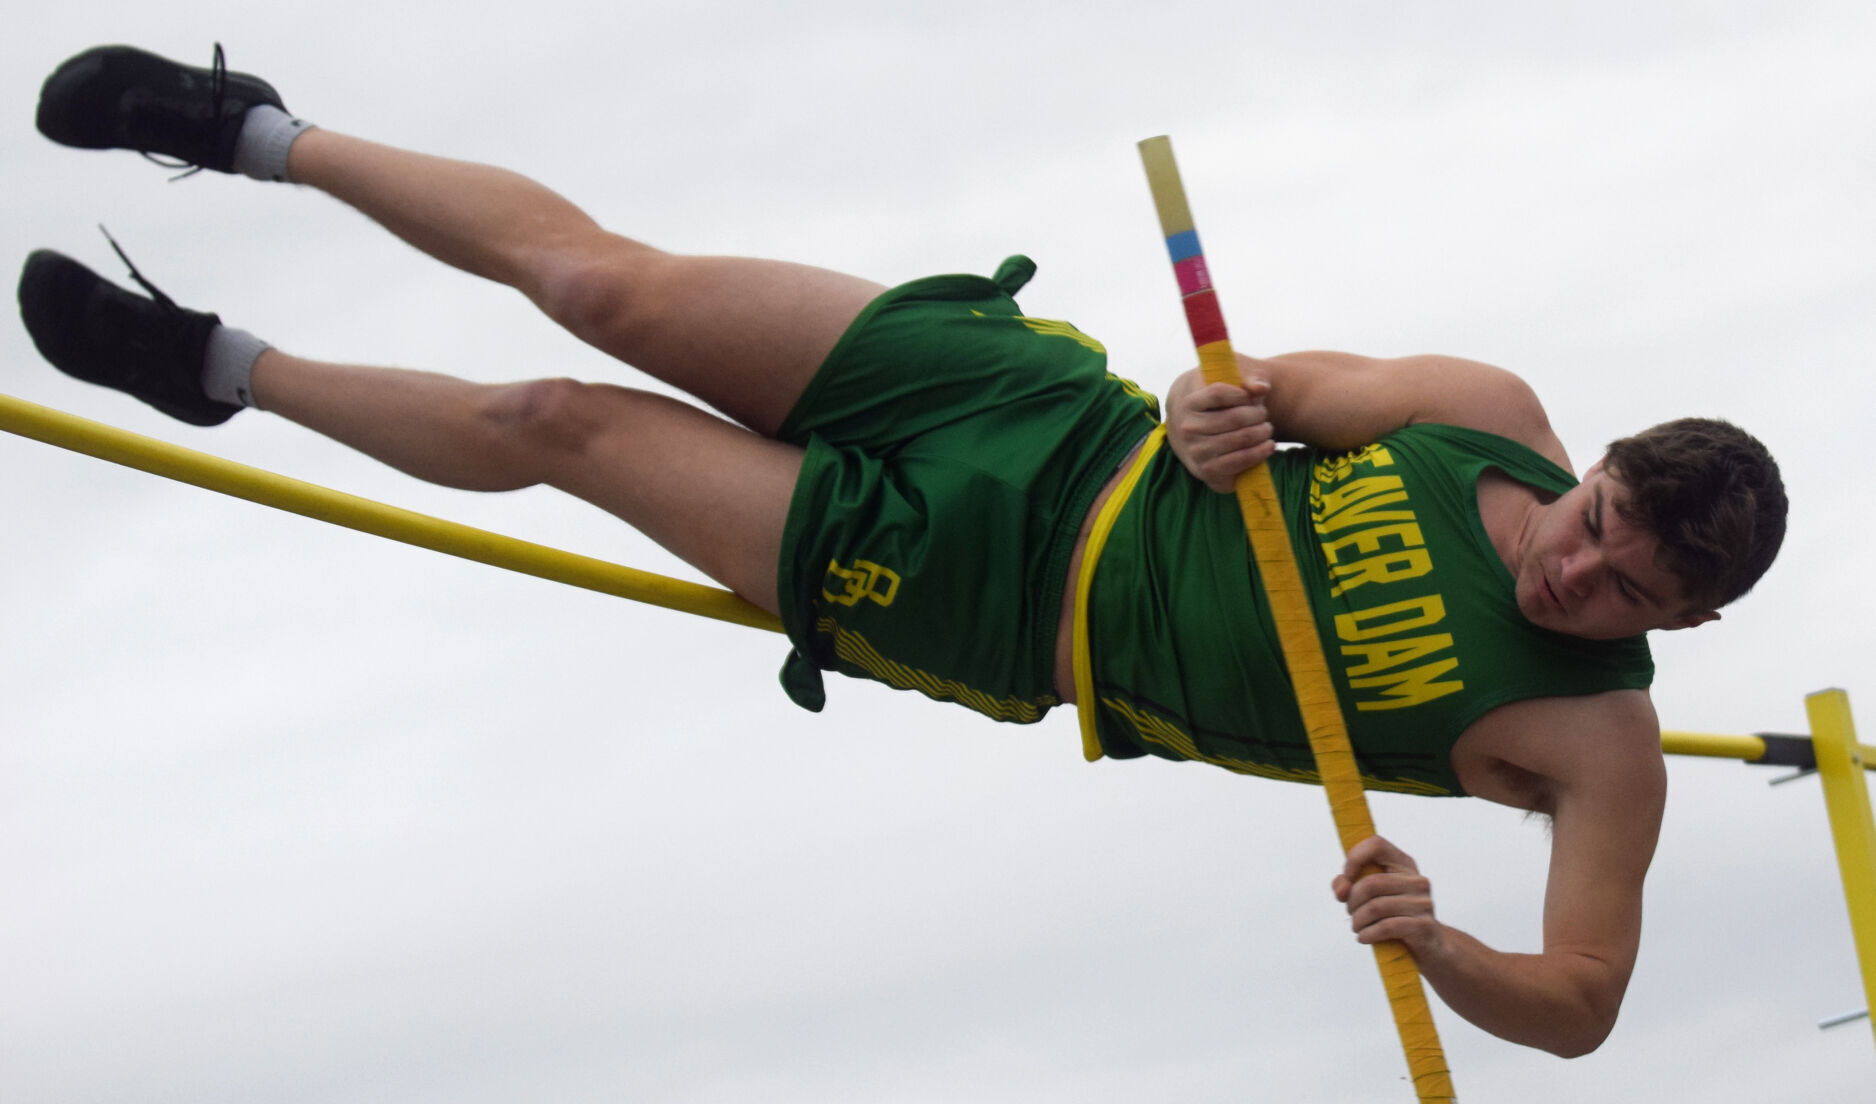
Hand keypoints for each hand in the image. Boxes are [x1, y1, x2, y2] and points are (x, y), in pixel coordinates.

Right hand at [1164, 367, 1276, 492]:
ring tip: (1267, 429)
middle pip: (1235, 418)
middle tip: (1263, 414)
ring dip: (1262, 433)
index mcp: (1188, 404)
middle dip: (1258, 415)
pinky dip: (1259, 453)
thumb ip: (1247, 380)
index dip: (1241, 394)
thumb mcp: (1227, 388)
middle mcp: (1188, 428)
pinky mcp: (1206, 471)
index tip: (1251, 396)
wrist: (1195, 435)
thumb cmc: (1218, 407)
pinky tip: (1267, 446)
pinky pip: (1240, 461)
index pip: (1218, 393)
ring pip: (1241, 439)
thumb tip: (1262, 387)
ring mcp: (1196, 451)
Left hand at [1331, 835, 1443, 957]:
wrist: (1428, 946)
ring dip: (1358, 920)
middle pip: (1371, 883)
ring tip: (1357, 927)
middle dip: (1352, 901)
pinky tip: (1364, 937)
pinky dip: (1368, 934)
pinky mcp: (1424, 926)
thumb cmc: (1393, 916)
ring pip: (1376, 907)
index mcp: (1403, 864)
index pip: (1376, 844)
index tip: (1346, 879)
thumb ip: (1347, 885)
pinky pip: (1387, 927)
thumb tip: (1341, 890)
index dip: (1354, 859)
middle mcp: (1417, 880)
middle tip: (1351, 912)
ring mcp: (1423, 903)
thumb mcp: (1369, 896)